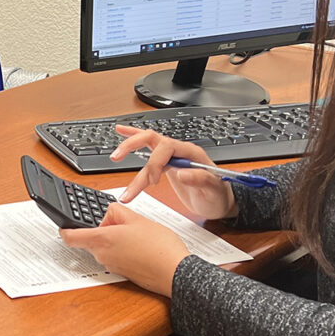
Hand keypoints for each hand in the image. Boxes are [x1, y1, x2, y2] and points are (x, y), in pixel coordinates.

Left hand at [59, 201, 187, 294]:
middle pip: (92, 239)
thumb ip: (118, 212)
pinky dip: (123, 249)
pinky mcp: (122, 272)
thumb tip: (109, 213)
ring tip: (137, 234)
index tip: (63, 224)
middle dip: (103, 229)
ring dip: (114, 239)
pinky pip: (115, 256)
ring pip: (104, 247)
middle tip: (123, 222)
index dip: (65, 229)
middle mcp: (102, 255)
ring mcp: (112, 265)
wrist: (174, 273)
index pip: (71, 237)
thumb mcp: (137, 219)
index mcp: (102, 240)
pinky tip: (141, 246)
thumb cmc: (159, 247)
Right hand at [111, 126, 236, 220]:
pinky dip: (134, 143)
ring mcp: (172, 157)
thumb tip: (182, 172)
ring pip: (146, 148)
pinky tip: (121, 133)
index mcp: (191, 153)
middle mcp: (180, 151)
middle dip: (133, 145)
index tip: (151, 181)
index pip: (166, 148)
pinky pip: (148, 151)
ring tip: (113, 159)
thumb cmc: (218, 196)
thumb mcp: (214, 191)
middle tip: (118, 156)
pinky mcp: (166, 164)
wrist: (221, 202)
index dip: (155, 162)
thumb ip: (201, 179)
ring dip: (128, 152)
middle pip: (152, 138)